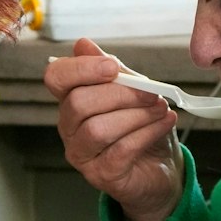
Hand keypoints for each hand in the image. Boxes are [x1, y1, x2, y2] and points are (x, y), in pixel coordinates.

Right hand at [45, 38, 183, 220]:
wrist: (162, 168)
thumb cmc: (144, 128)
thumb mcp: (133, 92)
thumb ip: (113, 71)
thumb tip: (83, 44)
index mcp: (72, 100)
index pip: (56, 78)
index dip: (80, 68)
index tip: (113, 67)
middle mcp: (69, 128)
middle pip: (79, 103)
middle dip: (120, 94)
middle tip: (152, 92)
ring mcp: (82, 155)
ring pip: (97, 129)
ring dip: (136, 115)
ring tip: (161, 109)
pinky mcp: (101, 176)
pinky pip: (119, 150)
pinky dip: (146, 133)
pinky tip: (165, 123)